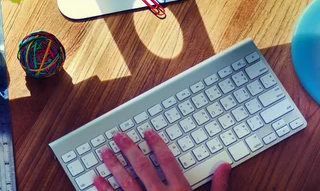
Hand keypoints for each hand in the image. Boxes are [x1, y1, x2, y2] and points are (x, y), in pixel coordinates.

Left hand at [93, 129, 230, 190]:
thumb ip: (218, 186)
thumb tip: (224, 166)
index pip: (166, 161)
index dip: (157, 144)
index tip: (147, 133)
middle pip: (142, 167)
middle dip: (128, 149)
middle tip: (118, 136)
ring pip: (125, 182)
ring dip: (113, 166)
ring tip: (104, 153)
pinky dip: (104, 189)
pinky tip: (96, 179)